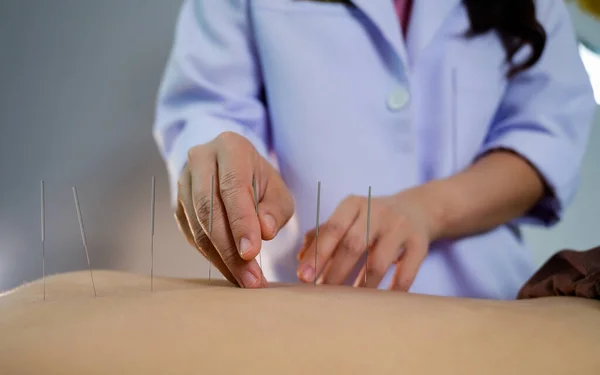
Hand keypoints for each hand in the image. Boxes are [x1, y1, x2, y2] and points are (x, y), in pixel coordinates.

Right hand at [175, 132, 293, 287]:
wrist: (231, 169)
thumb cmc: (259, 181)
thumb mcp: (277, 189)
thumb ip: (275, 209)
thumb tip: (264, 232)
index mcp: (229, 147)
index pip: (232, 187)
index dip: (242, 222)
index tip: (252, 253)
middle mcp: (200, 160)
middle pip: (209, 209)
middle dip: (230, 248)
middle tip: (251, 278)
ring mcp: (183, 183)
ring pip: (198, 226)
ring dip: (221, 258)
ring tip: (245, 281)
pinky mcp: (178, 206)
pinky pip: (192, 236)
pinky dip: (212, 257)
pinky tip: (231, 272)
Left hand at [296, 188, 437, 290]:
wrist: (417, 209)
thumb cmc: (370, 219)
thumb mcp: (347, 217)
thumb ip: (322, 235)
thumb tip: (301, 259)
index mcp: (354, 204)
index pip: (333, 228)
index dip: (317, 254)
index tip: (303, 277)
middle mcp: (378, 212)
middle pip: (354, 245)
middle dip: (334, 273)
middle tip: (321, 294)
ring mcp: (401, 227)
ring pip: (378, 263)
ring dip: (360, 287)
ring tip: (347, 302)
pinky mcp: (420, 244)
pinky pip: (405, 274)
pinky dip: (390, 292)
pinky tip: (378, 304)